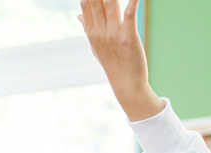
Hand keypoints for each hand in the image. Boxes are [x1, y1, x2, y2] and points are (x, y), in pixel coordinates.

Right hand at [79, 0, 161, 121]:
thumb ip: (87, 28)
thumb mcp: (97, 47)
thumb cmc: (114, 65)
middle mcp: (99, 30)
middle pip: (95, 0)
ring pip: (109, 2)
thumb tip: (78, 14)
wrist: (126, 85)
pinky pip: (129, 11)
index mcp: (91, 32)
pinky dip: (133, 0)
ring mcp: (113, 32)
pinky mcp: (128, 35)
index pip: (85, 3)